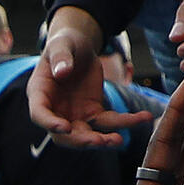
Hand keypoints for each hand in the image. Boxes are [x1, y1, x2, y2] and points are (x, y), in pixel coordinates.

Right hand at [26, 7, 151, 149]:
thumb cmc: (65, 44)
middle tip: (99, 140)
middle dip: (81, 140)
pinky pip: (109, 121)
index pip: (40, 114)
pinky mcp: (94, 113)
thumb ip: (60, 57)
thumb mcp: (62, 44)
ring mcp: (75, 115)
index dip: (50, 123)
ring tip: (118, 140)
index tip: (65, 128)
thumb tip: (62, 72)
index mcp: (40, 94)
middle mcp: (56, 110)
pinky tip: (143, 118)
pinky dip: (126, 122)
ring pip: (87, 134)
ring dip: (102, 140)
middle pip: (64, 135)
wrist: (79, 47)